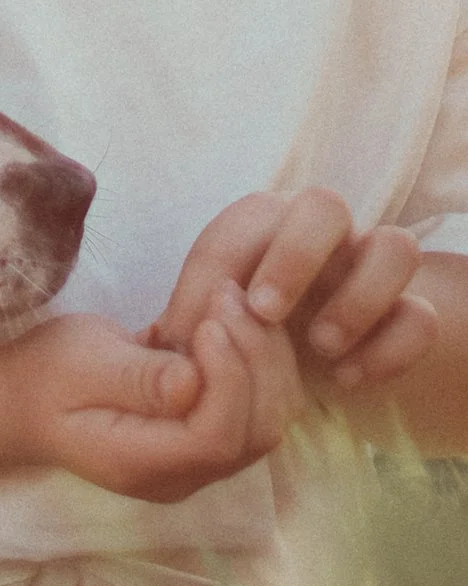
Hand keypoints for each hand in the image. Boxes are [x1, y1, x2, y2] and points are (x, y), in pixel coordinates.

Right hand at [5, 297, 299, 502]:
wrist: (22, 397)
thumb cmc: (43, 375)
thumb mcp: (79, 363)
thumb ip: (137, 377)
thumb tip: (194, 381)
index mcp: (140, 464)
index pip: (217, 438)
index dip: (230, 380)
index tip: (209, 321)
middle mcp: (179, 476)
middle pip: (255, 432)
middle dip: (256, 361)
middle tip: (228, 297)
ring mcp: (197, 462)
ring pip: (267, 419)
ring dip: (264, 357)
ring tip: (233, 301)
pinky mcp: (207, 437)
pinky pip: (256, 406)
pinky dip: (258, 361)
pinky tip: (233, 320)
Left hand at [151, 189, 435, 401]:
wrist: (297, 360)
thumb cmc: (234, 333)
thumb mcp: (200, 330)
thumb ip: (180, 329)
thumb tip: (163, 345)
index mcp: (265, 223)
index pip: (249, 218)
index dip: (224, 266)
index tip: (205, 320)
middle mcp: (323, 234)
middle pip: (326, 205)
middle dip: (295, 256)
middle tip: (265, 314)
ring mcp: (369, 270)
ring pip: (395, 247)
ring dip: (358, 297)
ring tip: (320, 348)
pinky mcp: (405, 313)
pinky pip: (421, 316)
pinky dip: (390, 349)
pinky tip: (348, 380)